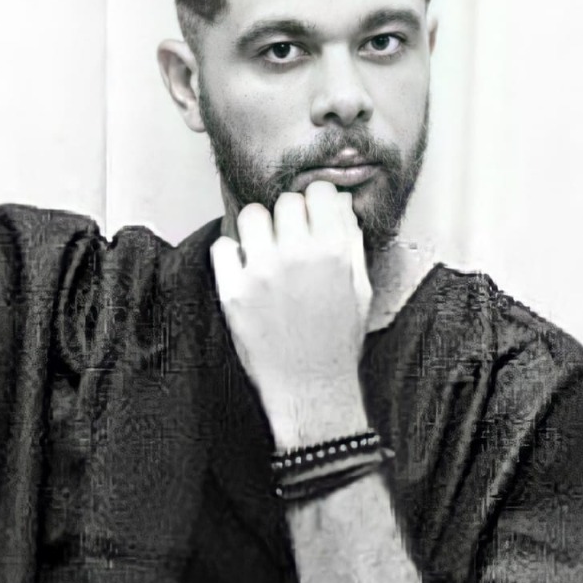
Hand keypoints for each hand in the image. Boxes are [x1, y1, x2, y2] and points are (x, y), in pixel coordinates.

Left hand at [210, 180, 372, 450]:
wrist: (311, 389)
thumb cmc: (338, 343)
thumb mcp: (360, 290)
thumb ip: (350, 244)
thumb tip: (339, 207)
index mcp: (334, 253)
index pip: (318, 194)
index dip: (315, 203)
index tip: (312, 215)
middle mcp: (297, 257)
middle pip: (284, 202)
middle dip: (289, 218)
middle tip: (290, 240)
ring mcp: (262, 273)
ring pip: (252, 216)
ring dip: (260, 229)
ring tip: (266, 252)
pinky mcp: (233, 292)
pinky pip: (223, 246)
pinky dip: (232, 254)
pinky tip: (246, 270)